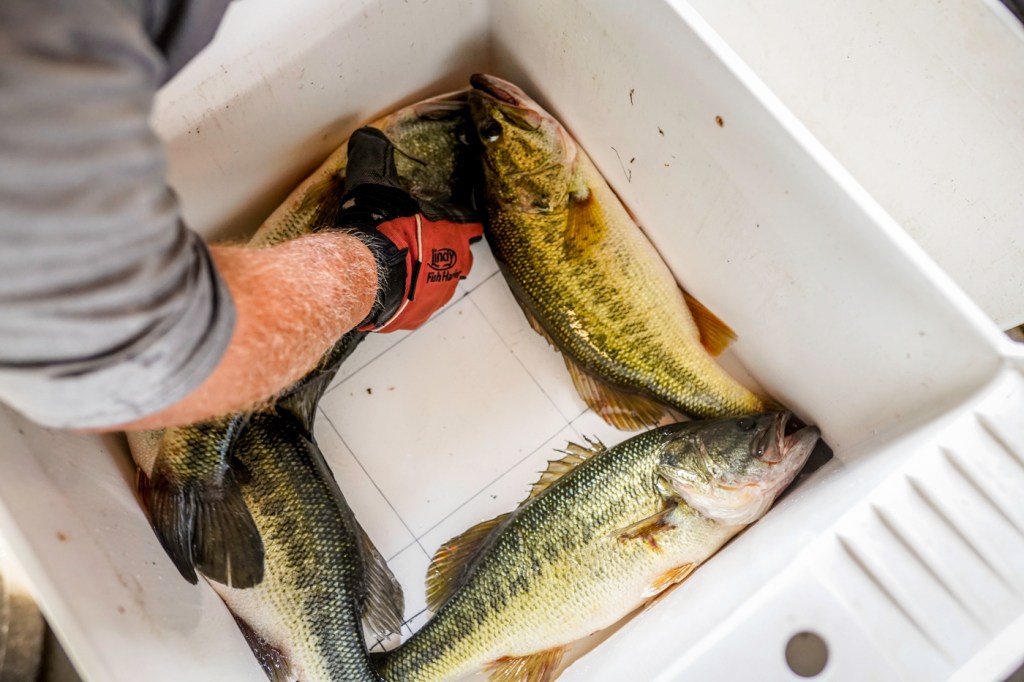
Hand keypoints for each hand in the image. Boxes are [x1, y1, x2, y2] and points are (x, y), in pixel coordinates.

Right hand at [330, 127, 482, 331]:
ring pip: (439, 284)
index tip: (465, 225)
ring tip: (406, 269)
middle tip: (424, 246)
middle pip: (459, 258)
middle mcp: (453, 266)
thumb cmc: (378, 228)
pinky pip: (416, 305)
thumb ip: (374, 158)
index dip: (465, 225)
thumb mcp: (375, 183)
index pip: (470, 227)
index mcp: (454, 234)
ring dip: (426, 276)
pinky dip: (407, 298)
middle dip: (445, 252)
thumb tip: (367, 135)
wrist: (365, 273)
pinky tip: (392, 290)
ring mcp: (437, 294)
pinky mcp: (416, 315)